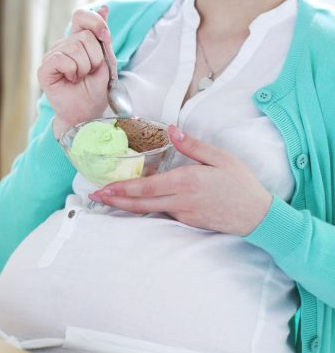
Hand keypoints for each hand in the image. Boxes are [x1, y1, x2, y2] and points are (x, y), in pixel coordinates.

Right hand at [38, 6, 116, 137]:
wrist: (87, 113)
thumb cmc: (95, 90)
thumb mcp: (105, 60)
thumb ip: (102, 36)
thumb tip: (103, 7)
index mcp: (76, 40)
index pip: (81, 15)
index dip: (95, 22)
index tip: (106, 37)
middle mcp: (62, 45)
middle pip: (83, 36)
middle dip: (95, 57)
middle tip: (90, 73)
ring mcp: (52, 56)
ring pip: (74, 47)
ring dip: (85, 67)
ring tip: (80, 78)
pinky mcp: (44, 69)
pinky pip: (61, 59)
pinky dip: (72, 70)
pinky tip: (70, 80)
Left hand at [89, 126, 272, 235]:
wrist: (258, 216)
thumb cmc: (241, 184)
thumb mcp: (220, 158)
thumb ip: (193, 145)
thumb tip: (172, 130)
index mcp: (187, 181)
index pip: (147, 187)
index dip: (123, 188)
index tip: (104, 187)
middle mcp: (181, 200)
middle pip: (140, 203)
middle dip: (115, 199)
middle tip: (95, 195)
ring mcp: (183, 214)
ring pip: (148, 210)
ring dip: (126, 204)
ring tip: (108, 198)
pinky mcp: (187, 222)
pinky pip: (162, 213)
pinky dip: (145, 208)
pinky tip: (134, 203)